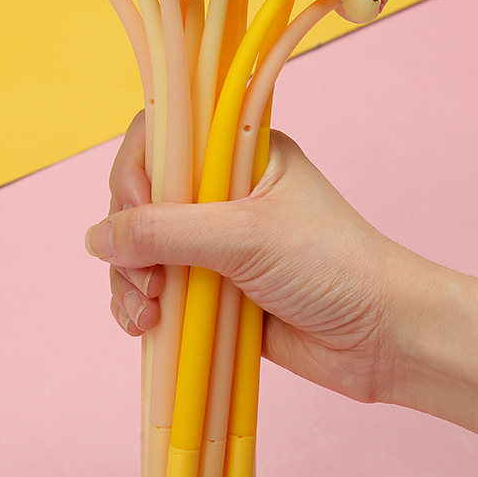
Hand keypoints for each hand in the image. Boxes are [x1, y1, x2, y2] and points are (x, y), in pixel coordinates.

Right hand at [86, 111, 436, 404]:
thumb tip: (96, 237)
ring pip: (143, 250)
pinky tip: (146, 327)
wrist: (380, 337)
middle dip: (129, 241)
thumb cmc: (332, 267)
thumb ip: (167, 232)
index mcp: (239, 155)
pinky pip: (158, 290)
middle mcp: (223, 194)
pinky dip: (142, 306)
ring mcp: (216, 244)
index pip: (164, 139)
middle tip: (147, 280)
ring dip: (130, 281)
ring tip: (147, 313)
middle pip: (142, 200)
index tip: (134, 211)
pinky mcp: (214, 290)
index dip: (135, 170)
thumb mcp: (247, 236)